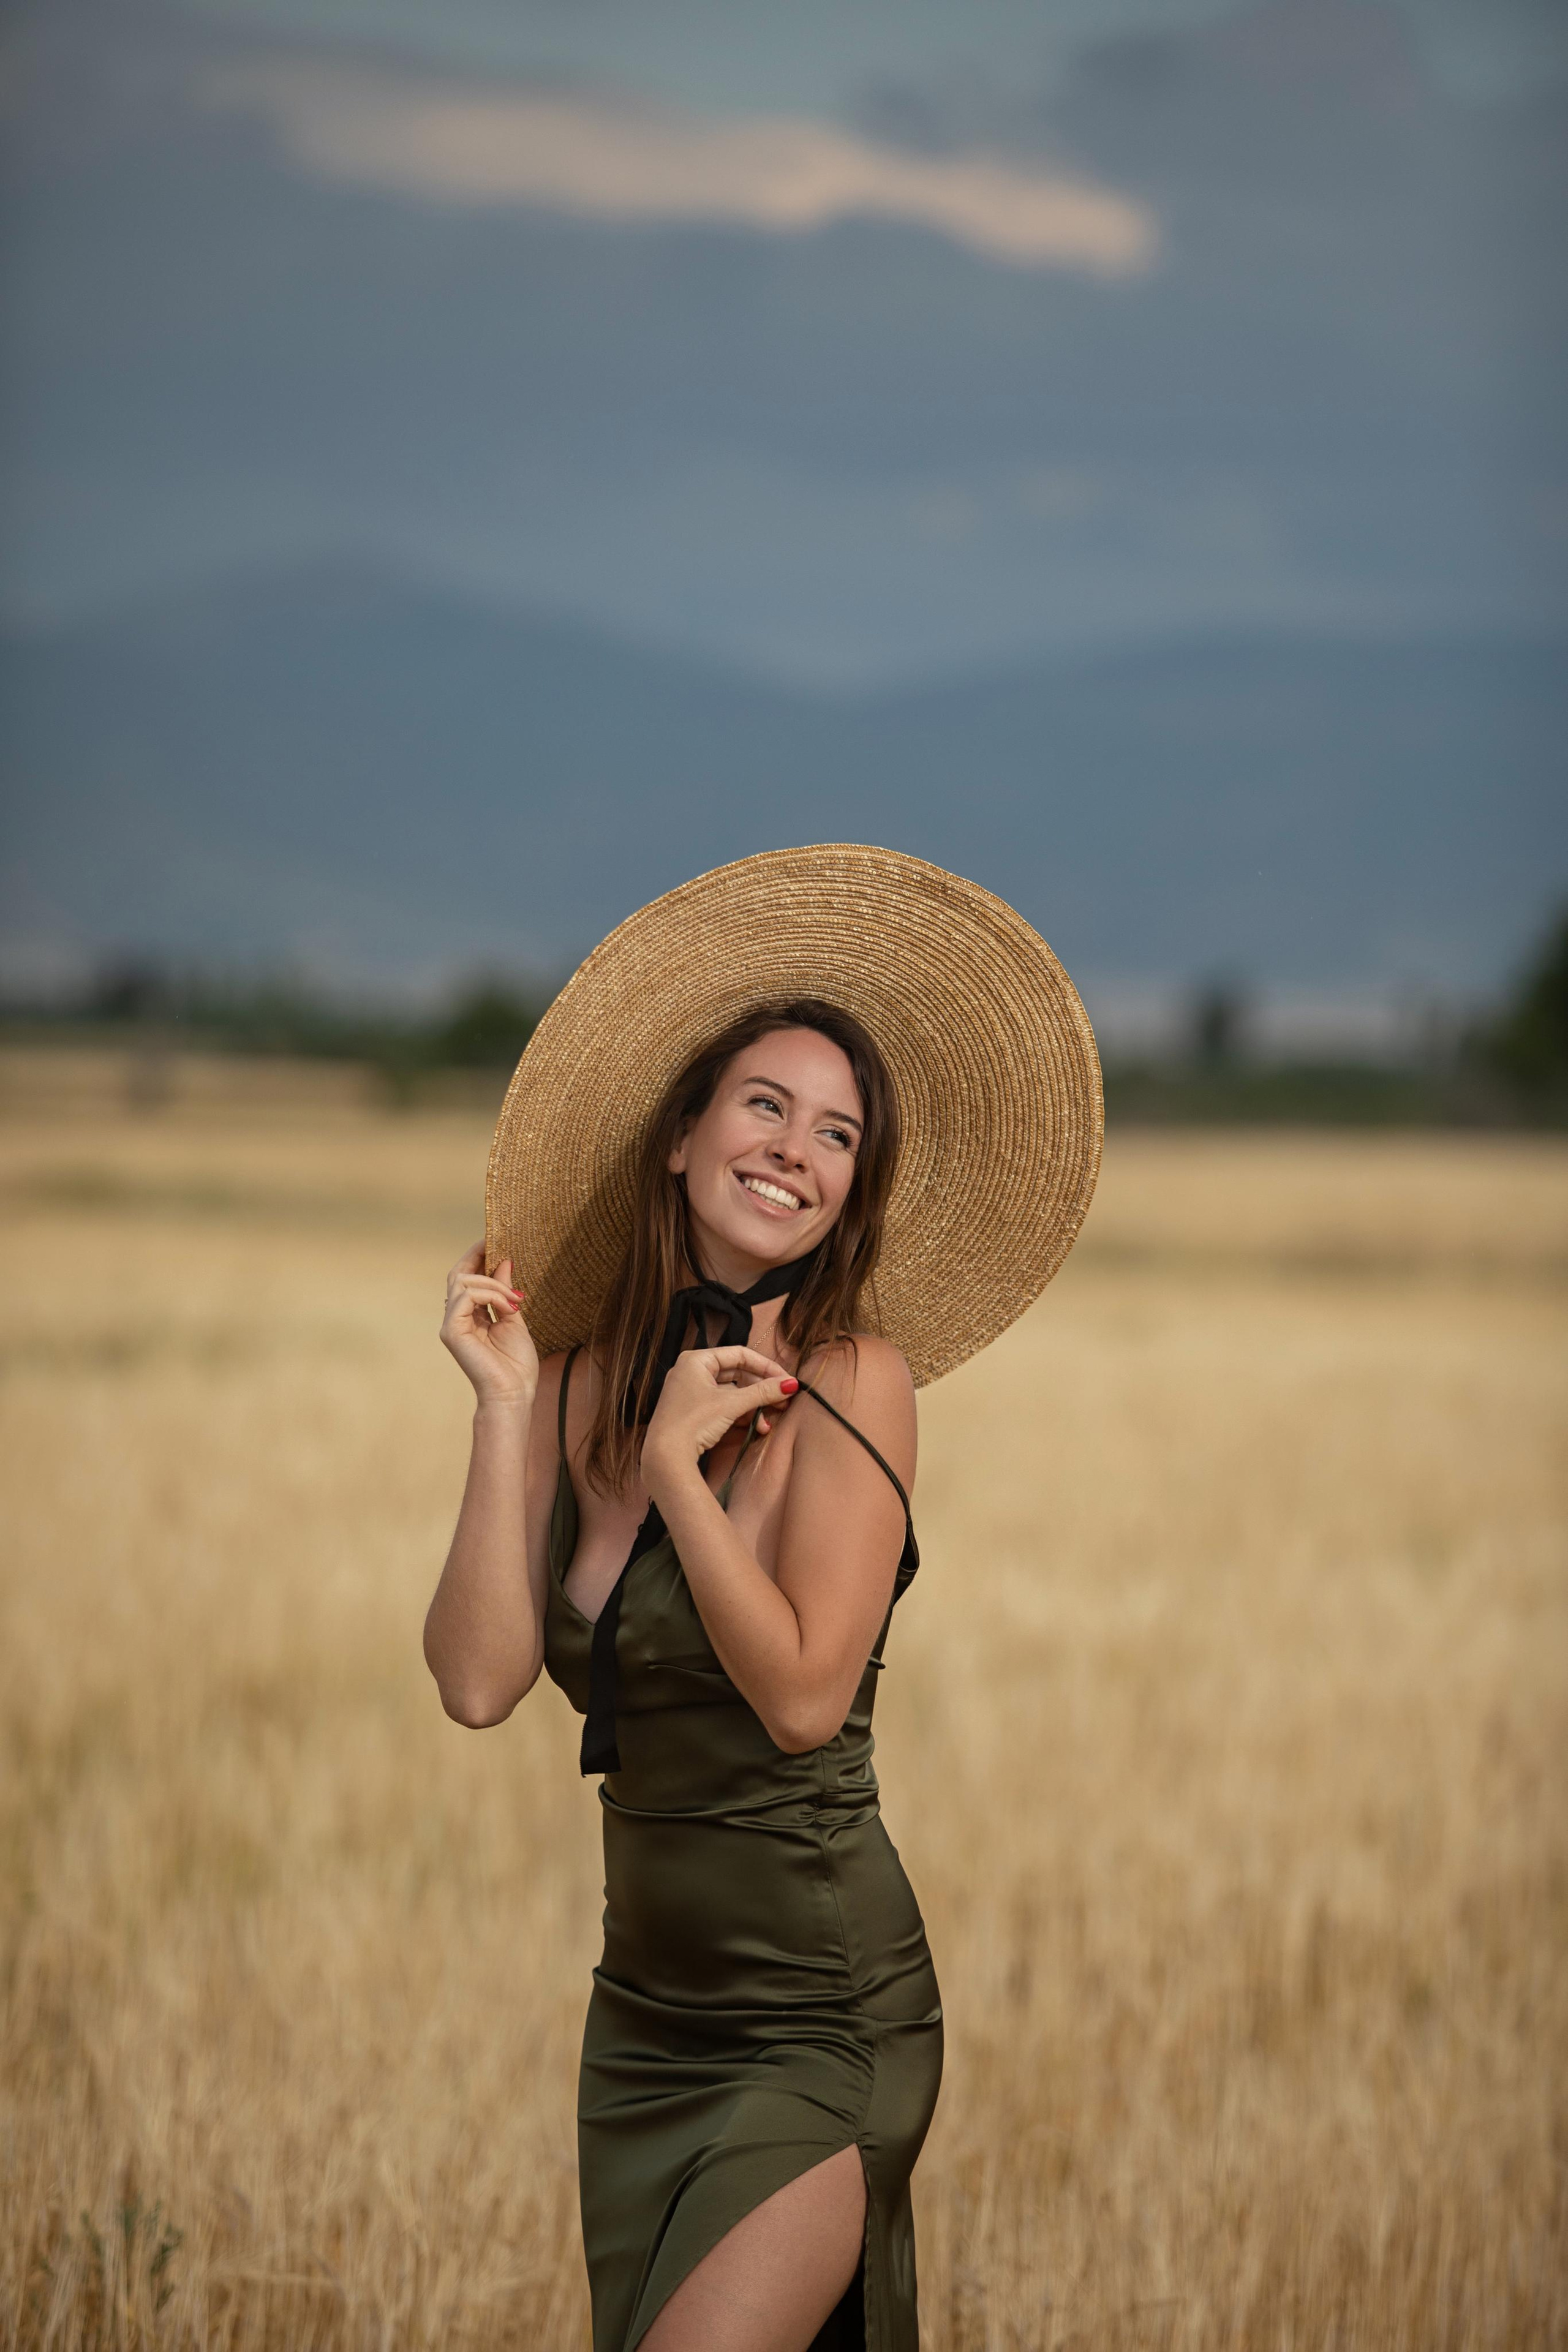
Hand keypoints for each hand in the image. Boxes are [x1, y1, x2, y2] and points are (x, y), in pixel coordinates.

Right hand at [440, 1242, 538, 1405]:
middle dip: (477, 1256)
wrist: (514, 1394)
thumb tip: (504, 1261)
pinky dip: (489, 1295)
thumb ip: (505, 1292)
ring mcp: (451, 1324)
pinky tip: (508, 1307)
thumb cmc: (516, 1365)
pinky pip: (465, 1297)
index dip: (476, 1256)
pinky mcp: (451, 1331)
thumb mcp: (514, 1318)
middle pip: (457, 1274)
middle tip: (498, 1247)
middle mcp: (457, 1318)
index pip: (466, 1278)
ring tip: (516, 1300)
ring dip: (493, 1283)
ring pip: (462, 1282)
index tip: (493, 1239)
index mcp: (470, 1315)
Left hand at [641, 1345, 799, 1493]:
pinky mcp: (691, 1411)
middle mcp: (691, 1371)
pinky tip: (755, 1427)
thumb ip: (763, 1392)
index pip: (740, 1354)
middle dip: (761, 1391)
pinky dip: (738, 1414)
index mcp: (696, 1360)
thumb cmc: (694, 1422)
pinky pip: (721, 1405)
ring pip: (730, 1393)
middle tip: (783, 1402)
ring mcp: (690, 1392)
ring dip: (752, 1407)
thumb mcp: (731, 1405)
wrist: (665, 1457)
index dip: (766, 1367)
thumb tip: (792, 1384)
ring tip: (768, 1423)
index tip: (786, 1380)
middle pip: (736, 1374)